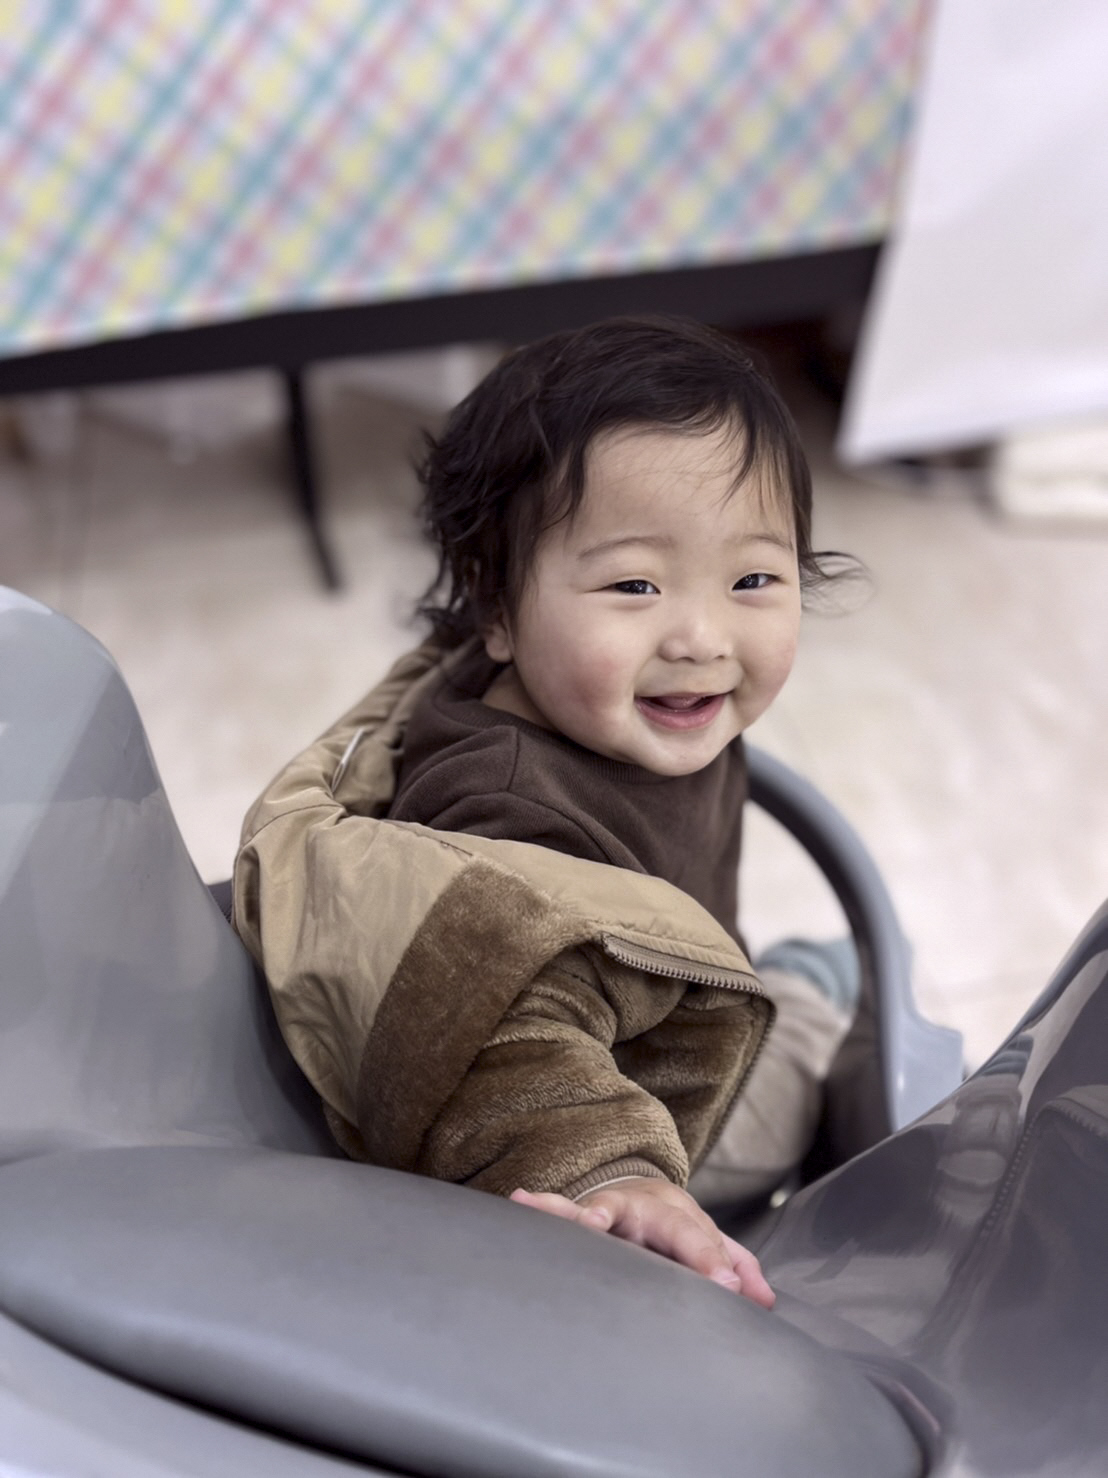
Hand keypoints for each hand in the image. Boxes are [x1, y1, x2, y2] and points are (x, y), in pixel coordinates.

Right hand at [510, 1178, 773, 1307]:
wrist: (626, 1190)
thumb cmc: (668, 1228)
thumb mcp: (702, 1239)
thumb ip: (736, 1263)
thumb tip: (764, 1300)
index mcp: (681, 1217)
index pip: (703, 1240)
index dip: (714, 1261)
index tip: (727, 1287)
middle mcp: (649, 1209)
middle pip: (670, 1226)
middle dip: (687, 1247)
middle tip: (702, 1272)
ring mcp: (612, 1209)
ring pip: (605, 1208)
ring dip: (594, 1214)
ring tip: (588, 1220)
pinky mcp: (578, 1216)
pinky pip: (559, 1211)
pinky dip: (542, 1206)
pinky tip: (522, 1199)